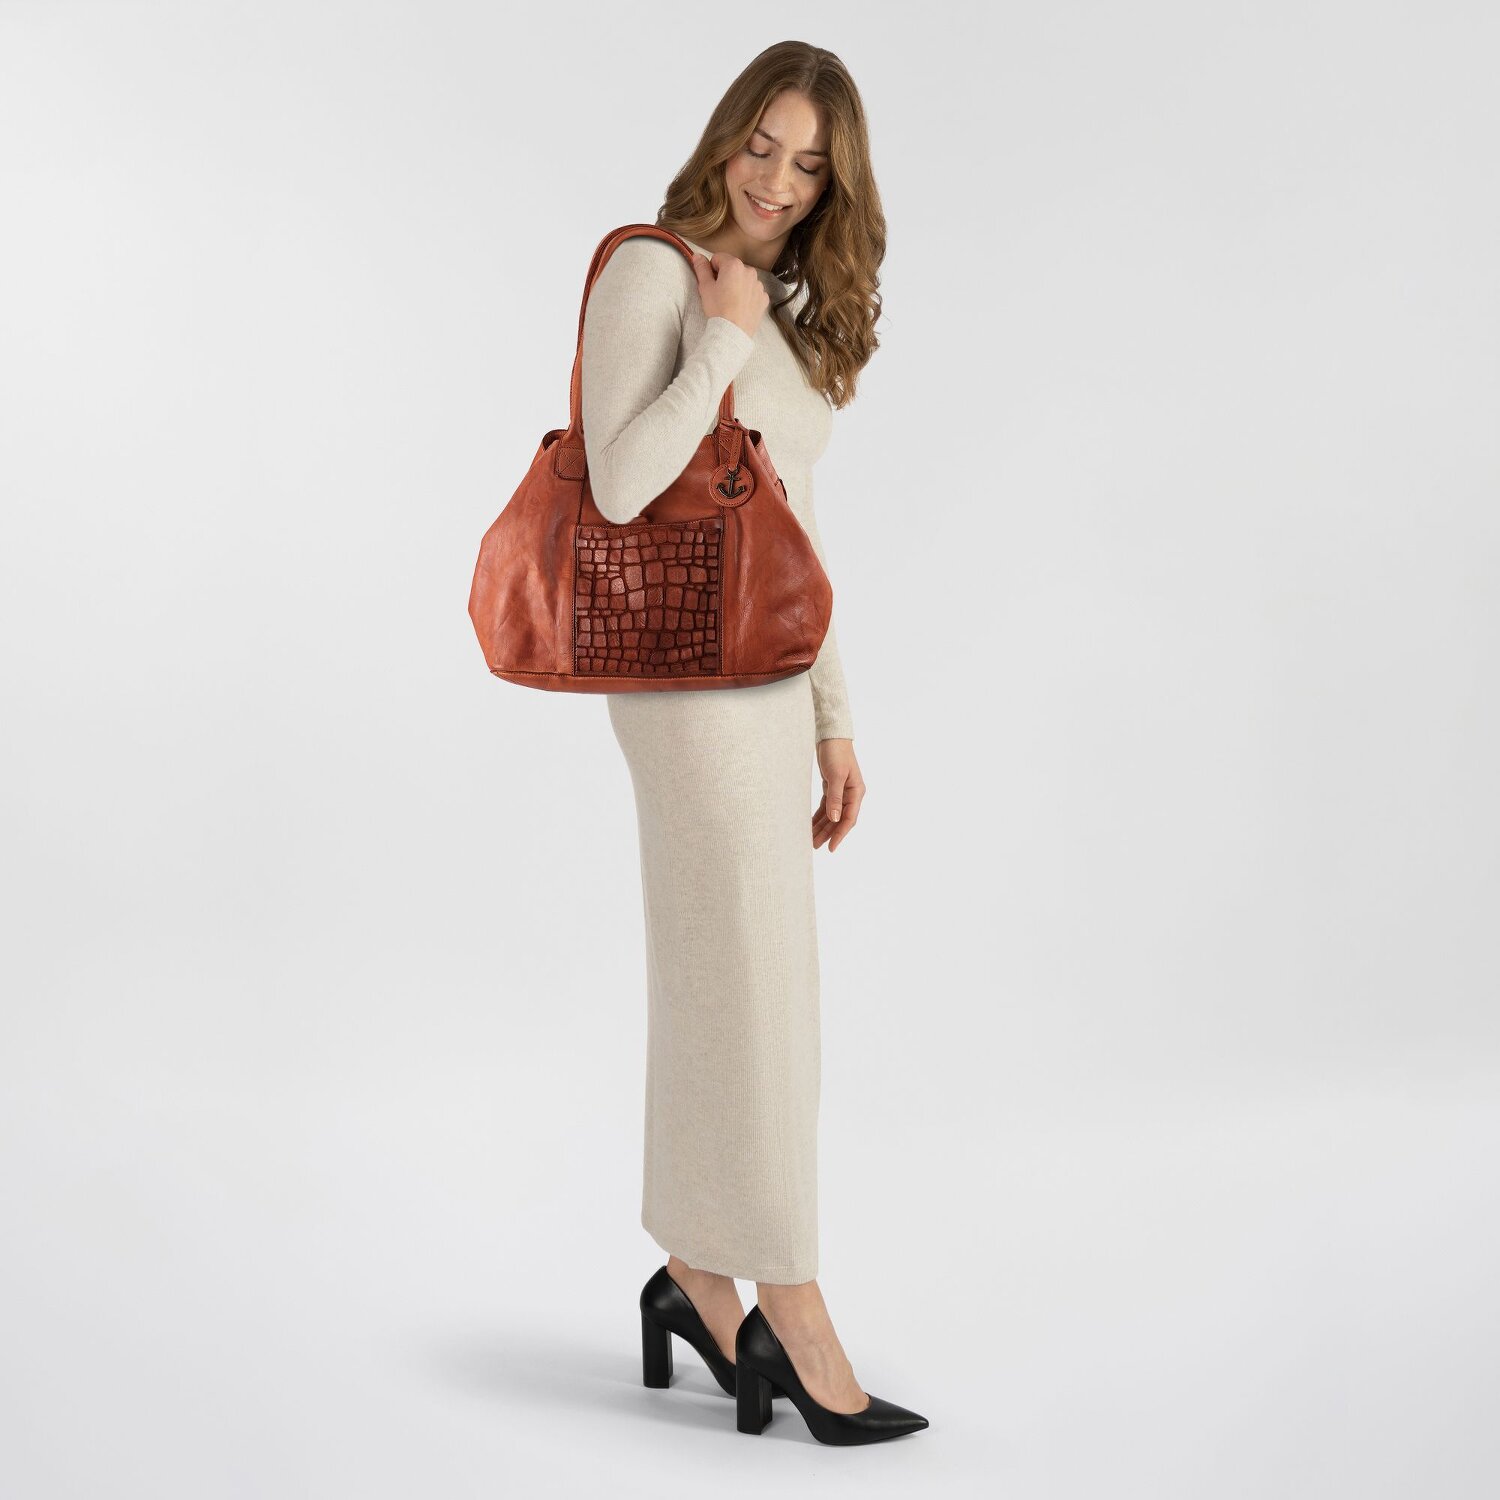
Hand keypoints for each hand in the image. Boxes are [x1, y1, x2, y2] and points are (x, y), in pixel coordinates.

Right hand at [691, 250, 768, 340]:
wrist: (732, 331)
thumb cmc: (718, 309)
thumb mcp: (705, 287)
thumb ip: (701, 268)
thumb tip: (697, 255)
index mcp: (734, 265)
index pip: (718, 258)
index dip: (712, 269)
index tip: (711, 282)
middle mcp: (749, 271)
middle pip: (733, 268)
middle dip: (726, 276)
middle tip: (720, 293)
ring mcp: (758, 285)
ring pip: (744, 279)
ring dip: (738, 285)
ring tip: (731, 301)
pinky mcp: (763, 298)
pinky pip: (753, 291)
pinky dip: (747, 296)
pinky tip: (740, 306)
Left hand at [812, 738, 862, 852]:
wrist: (831, 736)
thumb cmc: (836, 753)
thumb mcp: (836, 775)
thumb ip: (835, 797)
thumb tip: (835, 819)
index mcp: (856, 792)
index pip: (849, 819)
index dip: (840, 834)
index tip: (831, 847)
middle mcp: (850, 794)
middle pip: (839, 820)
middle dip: (828, 834)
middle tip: (815, 846)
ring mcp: (841, 792)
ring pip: (832, 815)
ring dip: (822, 827)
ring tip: (810, 839)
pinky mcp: (832, 788)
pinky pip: (826, 807)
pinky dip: (819, 816)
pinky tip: (810, 825)